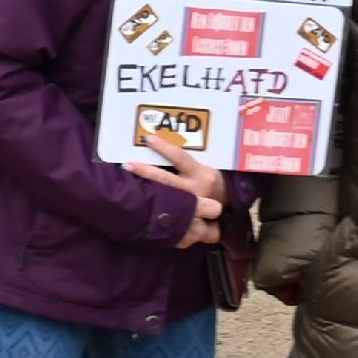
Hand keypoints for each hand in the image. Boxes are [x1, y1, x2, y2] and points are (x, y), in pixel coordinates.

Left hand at [129, 119, 225, 247]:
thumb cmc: (210, 179)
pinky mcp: (189, 219)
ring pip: (166, 198)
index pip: (182, 158)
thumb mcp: (205, 166)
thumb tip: (155, 142)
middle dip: (147, 172)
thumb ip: (185, 160)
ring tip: (128, 181)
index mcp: (203, 174)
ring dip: (145, 190)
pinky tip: (137, 205)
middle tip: (127, 164)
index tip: (149, 139)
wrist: (229, 202)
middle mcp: (196, 191)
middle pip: (168, 180)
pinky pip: (170, 214)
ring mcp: (192, 207)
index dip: (165, 148)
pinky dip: (153, 209)